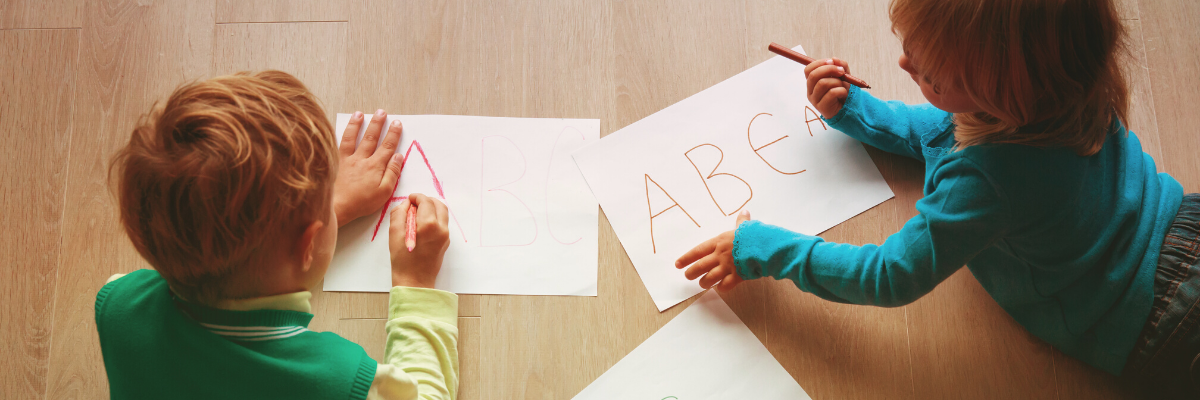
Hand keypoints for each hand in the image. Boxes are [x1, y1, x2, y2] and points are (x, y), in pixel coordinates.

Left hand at [333, 109, 404, 226]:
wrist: (336, 206)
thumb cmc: (361, 202)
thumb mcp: (384, 192)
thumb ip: (392, 173)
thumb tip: (398, 157)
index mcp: (375, 166)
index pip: (387, 146)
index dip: (393, 134)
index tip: (397, 123)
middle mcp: (361, 158)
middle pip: (371, 137)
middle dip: (377, 124)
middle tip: (382, 112)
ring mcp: (346, 159)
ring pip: (352, 137)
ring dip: (357, 124)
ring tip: (360, 114)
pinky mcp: (334, 162)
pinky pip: (338, 145)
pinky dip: (340, 135)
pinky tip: (340, 130)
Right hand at [389, 193, 449, 287]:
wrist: (415, 281)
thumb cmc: (402, 260)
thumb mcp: (394, 233)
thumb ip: (399, 213)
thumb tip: (406, 203)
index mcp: (429, 224)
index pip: (426, 201)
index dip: (417, 197)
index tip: (409, 199)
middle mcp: (441, 228)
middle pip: (438, 204)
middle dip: (426, 200)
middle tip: (414, 204)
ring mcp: (445, 236)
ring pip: (443, 213)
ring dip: (432, 208)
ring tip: (417, 213)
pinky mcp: (446, 242)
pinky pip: (442, 223)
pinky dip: (434, 218)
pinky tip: (422, 224)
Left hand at [675, 210, 751, 291]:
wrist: (765, 247)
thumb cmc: (754, 235)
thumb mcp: (745, 226)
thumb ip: (742, 221)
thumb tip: (745, 211)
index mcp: (719, 242)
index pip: (698, 251)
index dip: (686, 258)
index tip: (678, 264)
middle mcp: (720, 255)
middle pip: (700, 267)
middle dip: (691, 273)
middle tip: (687, 276)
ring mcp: (727, 267)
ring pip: (709, 278)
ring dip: (704, 283)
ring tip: (702, 284)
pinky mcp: (737, 277)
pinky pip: (725, 285)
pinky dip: (721, 288)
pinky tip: (719, 288)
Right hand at [804, 58, 852, 117]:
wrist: (847, 109)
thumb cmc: (842, 91)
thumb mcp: (843, 75)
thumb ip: (840, 65)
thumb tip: (834, 59)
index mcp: (812, 82)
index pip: (808, 69)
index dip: (819, 63)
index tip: (832, 62)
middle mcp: (810, 91)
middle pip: (814, 75)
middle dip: (830, 69)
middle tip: (841, 71)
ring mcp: (815, 100)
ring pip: (823, 83)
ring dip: (837, 82)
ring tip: (843, 86)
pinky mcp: (822, 107)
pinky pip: (832, 93)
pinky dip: (841, 90)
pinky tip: (844, 94)